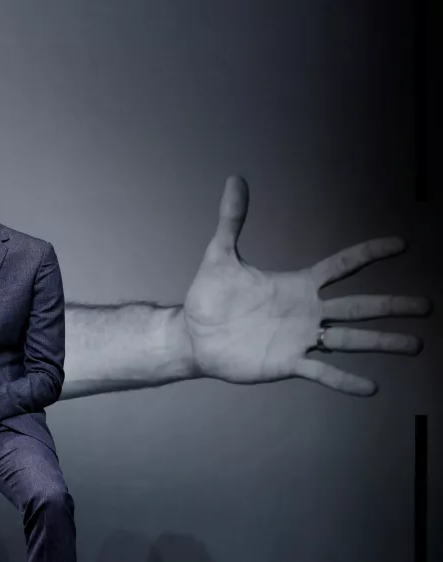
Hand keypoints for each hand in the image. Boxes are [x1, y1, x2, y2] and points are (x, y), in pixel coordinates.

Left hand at [183, 176, 431, 395]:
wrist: (193, 335)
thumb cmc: (209, 297)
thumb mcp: (220, 254)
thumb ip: (232, 219)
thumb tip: (233, 179)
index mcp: (297, 285)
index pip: (341, 267)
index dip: (369, 254)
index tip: (401, 244)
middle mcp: (306, 312)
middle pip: (358, 306)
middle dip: (392, 306)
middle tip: (426, 306)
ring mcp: (300, 339)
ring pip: (349, 339)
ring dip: (382, 342)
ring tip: (416, 345)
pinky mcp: (287, 363)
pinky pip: (322, 371)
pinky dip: (344, 380)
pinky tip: (371, 387)